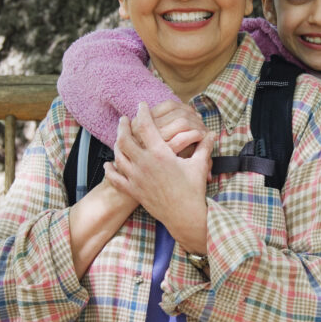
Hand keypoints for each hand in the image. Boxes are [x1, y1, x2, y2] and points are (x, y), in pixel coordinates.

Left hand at [107, 102, 213, 253]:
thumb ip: (204, 147)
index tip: (141, 105)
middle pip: (125, 139)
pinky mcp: (134, 191)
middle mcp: (144, 164)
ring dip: (117, 145)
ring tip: (119, 138)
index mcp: (160, 154)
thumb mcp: (200, 165)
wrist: (185, 216)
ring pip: (118, 156)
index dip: (142, 113)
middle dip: (123, 126)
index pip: (146, 126)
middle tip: (124, 119)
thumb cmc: (193, 190)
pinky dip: (110, 170)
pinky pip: (115, 179)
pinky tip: (108, 165)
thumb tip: (212, 134)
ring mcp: (136, 178)